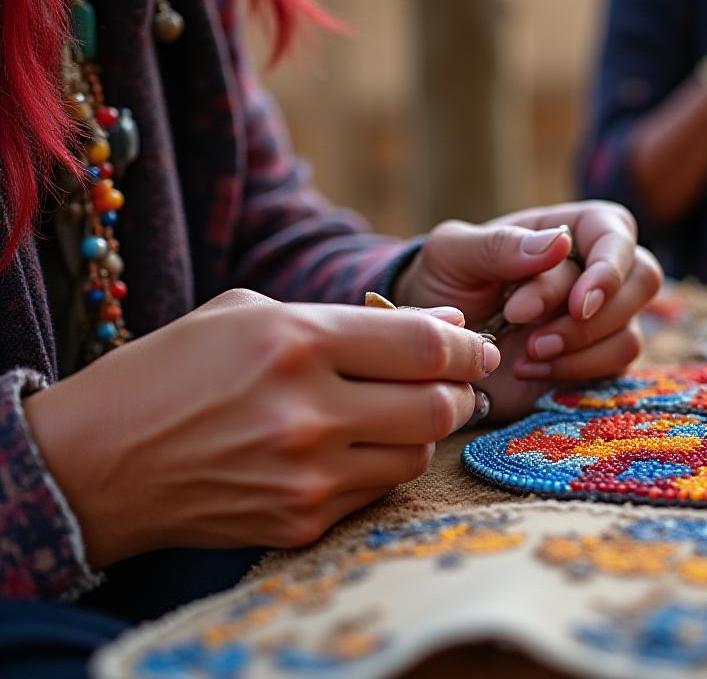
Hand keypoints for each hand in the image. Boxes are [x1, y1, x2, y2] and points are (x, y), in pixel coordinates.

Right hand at [24, 289, 496, 567]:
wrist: (98, 462)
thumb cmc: (173, 370)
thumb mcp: (250, 313)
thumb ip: (353, 317)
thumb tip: (444, 323)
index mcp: (296, 342)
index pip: (425, 346)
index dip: (467, 345)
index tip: (478, 347)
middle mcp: (308, 412)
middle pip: (437, 407)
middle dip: (459, 392)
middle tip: (453, 382)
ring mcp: (306, 476)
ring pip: (416, 454)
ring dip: (423, 431)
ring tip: (398, 412)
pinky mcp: (301, 522)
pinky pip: (377, 492)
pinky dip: (380, 466)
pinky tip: (354, 447)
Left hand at [393, 201, 662, 419]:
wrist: (433, 343)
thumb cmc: (442, 284)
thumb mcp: (452, 254)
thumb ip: (499, 246)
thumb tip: (558, 245)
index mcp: (568, 230)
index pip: (616, 231)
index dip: (609, 268)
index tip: (576, 302)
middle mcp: (593, 270)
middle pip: (642, 281)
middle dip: (593, 315)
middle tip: (530, 333)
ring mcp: (598, 318)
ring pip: (631, 331)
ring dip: (581, 348)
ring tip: (524, 353)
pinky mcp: (593, 360)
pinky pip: (615, 367)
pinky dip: (575, 371)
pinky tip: (528, 370)